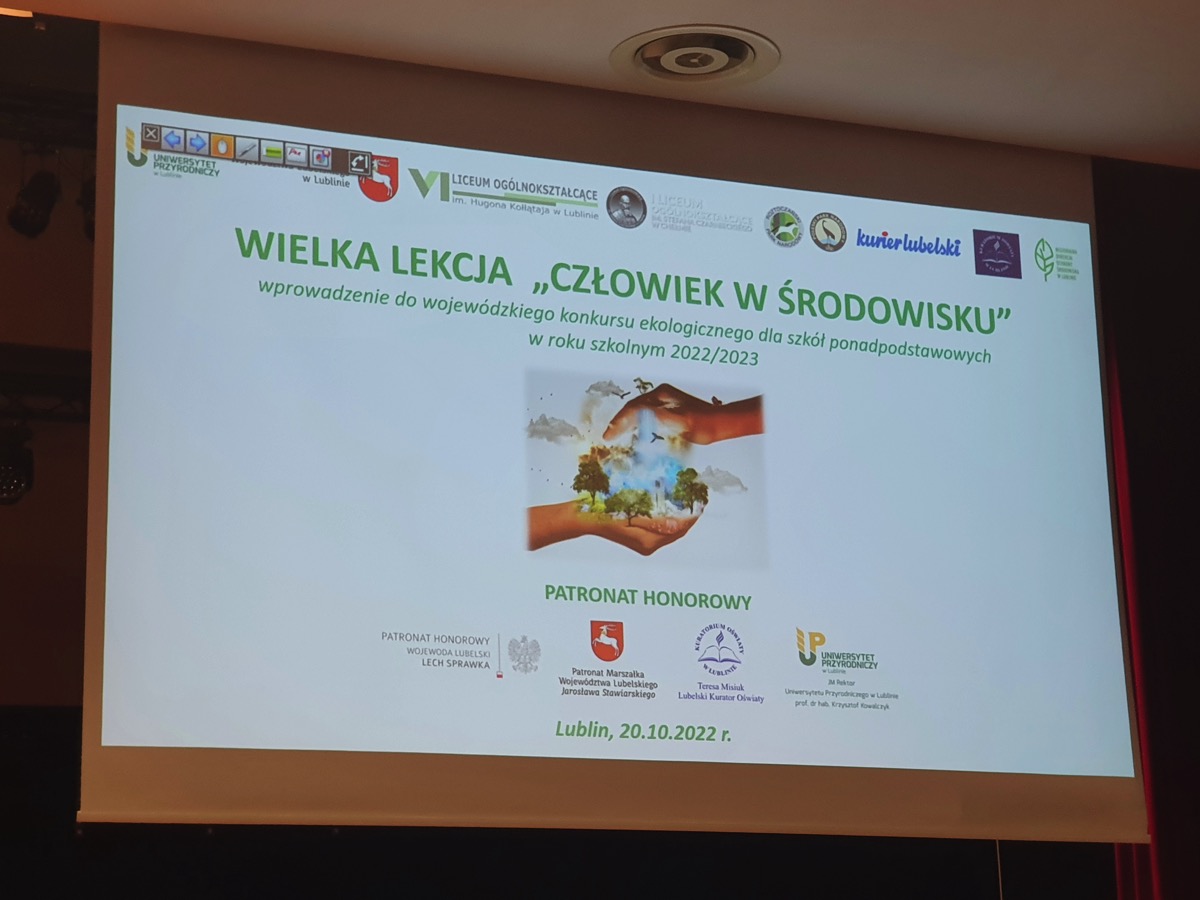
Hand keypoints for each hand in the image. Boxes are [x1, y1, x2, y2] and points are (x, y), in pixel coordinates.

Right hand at [528, 501, 698, 555]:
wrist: (583, 517)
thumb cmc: (602, 512)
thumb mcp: (629, 512)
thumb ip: (654, 520)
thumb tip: (678, 522)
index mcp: (648, 542)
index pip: (679, 530)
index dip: (693, 515)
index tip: (702, 500)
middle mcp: (649, 546)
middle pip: (678, 530)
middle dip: (689, 513)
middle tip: (698, 495)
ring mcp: (645, 542)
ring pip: (671, 529)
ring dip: (680, 513)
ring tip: (688, 496)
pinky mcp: (640, 537)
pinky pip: (661, 527)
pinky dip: (668, 515)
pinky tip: (672, 502)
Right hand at [603, 384, 761, 444]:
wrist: (721, 424)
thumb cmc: (704, 423)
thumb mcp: (681, 421)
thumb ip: (660, 417)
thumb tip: (639, 415)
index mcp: (661, 394)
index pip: (633, 407)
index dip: (619, 421)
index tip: (609, 435)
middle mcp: (661, 395)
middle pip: (633, 407)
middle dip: (619, 421)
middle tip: (608, 436)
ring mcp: (664, 402)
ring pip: (638, 411)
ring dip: (626, 422)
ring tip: (615, 434)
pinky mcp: (668, 410)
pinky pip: (645, 415)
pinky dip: (636, 424)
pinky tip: (632, 432)